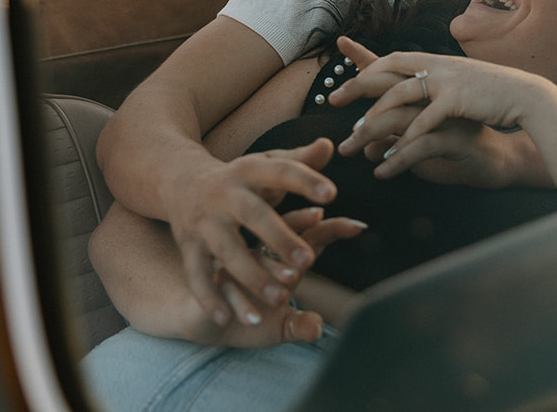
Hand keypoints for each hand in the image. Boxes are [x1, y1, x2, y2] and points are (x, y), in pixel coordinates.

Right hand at [161, 138, 340, 327]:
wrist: (179, 180)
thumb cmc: (240, 178)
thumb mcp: (265, 164)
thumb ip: (299, 161)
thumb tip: (329, 145)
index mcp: (249, 171)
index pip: (280, 171)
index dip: (304, 181)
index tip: (333, 194)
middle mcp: (224, 194)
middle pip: (253, 214)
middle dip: (279, 237)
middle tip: (308, 262)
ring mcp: (204, 221)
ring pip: (226, 249)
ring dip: (251, 274)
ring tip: (280, 298)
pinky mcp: (188, 247)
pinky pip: (197, 275)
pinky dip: (210, 298)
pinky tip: (229, 320)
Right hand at [197, 207, 364, 347]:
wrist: (198, 308)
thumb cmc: (249, 312)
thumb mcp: (279, 324)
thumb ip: (299, 325)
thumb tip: (319, 330)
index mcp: (280, 254)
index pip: (309, 236)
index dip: (332, 230)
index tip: (358, 225)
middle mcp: (255, 249)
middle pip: (275, 235)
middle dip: (290, 247)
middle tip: (305, 266)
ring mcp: (227, 258)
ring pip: (244, 256)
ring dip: (261, 274)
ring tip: (280, 295)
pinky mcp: (200, 272)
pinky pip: (210, 280)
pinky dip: (222, 300)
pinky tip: (231, 320)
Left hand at [328, 38, 552, 181]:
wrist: (526, 98)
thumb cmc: (489, 100)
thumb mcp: (454, 94)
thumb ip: (427, 100)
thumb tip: (401, 115)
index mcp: (434, 63)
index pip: (392, 57)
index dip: (364, 54)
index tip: (340, 47)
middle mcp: (435, 68)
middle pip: (386, 74)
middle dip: (357, 87)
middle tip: (332, 101)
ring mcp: (445, 84)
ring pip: (397, 101)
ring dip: (373, 123)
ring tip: (355, 143)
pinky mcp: (456, 104)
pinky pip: (422, 127)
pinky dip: (402, 147)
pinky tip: (387, 164)